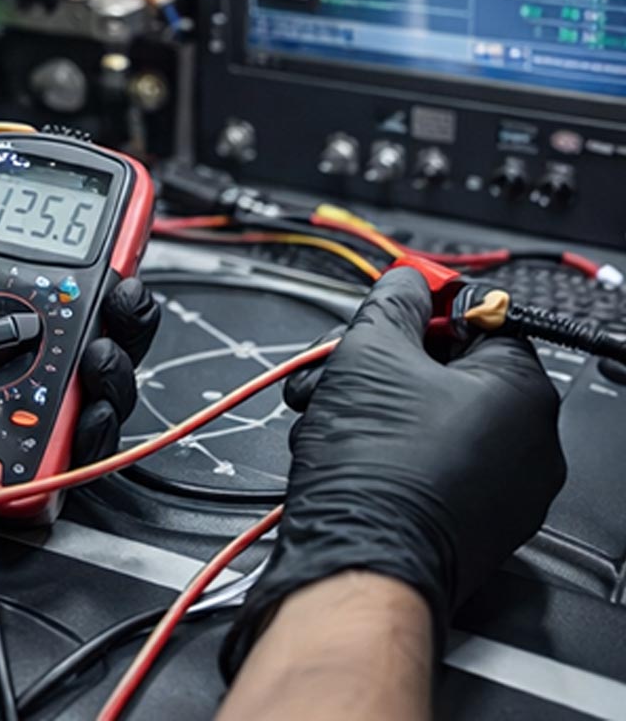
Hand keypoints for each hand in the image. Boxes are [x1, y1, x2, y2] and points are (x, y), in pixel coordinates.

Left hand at [0, 159, 158, 543]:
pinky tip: (78, 419)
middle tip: (124, 299)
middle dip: (121, 319)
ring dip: (110, 376)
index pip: (41, 288)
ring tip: (97, 359)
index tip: (116, 246)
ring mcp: (0, 418)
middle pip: (83, 341)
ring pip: (85, 399)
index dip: (88, 267)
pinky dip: (82, 442)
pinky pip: (59, 461)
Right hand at [222, 267, 564, 674]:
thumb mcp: (371, 352)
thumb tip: (408, 281)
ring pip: (427, 417)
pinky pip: (427, 461)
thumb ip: (394, 300)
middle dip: (378, 362)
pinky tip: (337, 447)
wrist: (356, 566)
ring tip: (320, 409)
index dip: (424, 312)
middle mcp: (526, 445)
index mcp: (521, 393)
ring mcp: (499, 490)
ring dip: (369, 402)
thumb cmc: (374, 468)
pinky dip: (384, 445)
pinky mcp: (465, 521)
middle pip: (445, 371)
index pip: (479, 321)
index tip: (389, 311)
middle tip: (335, 364)